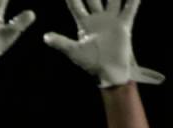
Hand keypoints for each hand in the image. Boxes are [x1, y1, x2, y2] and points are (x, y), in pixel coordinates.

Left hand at [43, 0, 164, 87]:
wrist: (108, 70)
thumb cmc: (90, 62)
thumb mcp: (74, 51)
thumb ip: (61, 42)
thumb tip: (45, 36)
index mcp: (84, 24)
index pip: (76, 6)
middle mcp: (98, 18)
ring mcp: (111, 19)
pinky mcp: (124, 24)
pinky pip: (130, 8)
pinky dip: (133, 0)